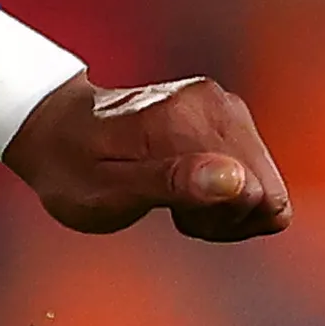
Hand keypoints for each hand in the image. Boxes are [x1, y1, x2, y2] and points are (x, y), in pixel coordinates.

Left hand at [6, 72, 291, 240]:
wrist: (56, 129)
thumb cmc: (73, 169)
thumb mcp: (107, 193)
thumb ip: (171, 185)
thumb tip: (237, 181)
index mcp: (187, 120)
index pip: (257, 196)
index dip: (219, 223)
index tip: (174, 214)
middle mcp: (215, 103)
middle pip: (268, 192)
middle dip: (226, 215)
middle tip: (173, 209)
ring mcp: (224, 104)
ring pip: (265, 185)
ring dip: (225, 205)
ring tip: (174, 197)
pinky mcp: (227, 113)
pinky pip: (255, 172)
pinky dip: (225, 190)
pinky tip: (186, 186)